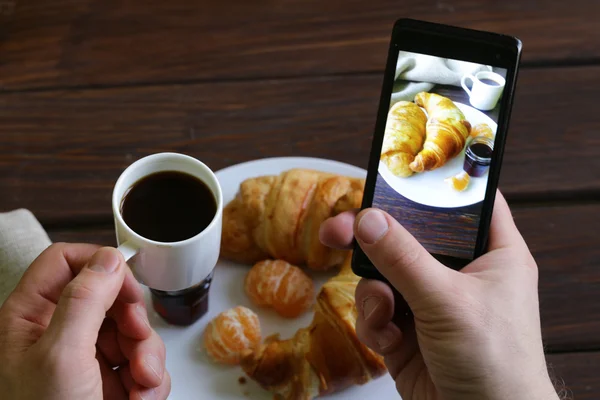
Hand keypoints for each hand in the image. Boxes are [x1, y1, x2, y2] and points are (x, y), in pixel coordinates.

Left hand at [0, 243, 170, 399]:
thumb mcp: (61, 356)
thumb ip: (84, 300)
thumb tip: (109, 259)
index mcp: (31, 317)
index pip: (66, 261)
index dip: (99, 265)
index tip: (123, 285)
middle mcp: (58, 332)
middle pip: (109, 296)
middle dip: (133, 320)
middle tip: (137, 340)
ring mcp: (86, 358)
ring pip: (133, 330)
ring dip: (148, 356)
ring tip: (141, 384)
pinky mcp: (110, 382)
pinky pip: (144, 362)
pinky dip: (152, 380)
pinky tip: (141, 398)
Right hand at [319, 191, 558, 399]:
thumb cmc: (496, 364)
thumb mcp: (448, 302)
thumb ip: (404, 259)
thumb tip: (367, 220)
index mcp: (492, 253)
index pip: (465, 202)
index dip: (433, 185)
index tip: (395, 174)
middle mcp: (460, 272)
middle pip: (410, 235)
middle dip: (374, 237)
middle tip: (338, 230)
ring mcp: (431, 301)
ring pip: (384, 273)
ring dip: (374, 291)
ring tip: (385, 311)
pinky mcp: (408, 329)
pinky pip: (376, 309)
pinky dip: (375, 323)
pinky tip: (390, 341)